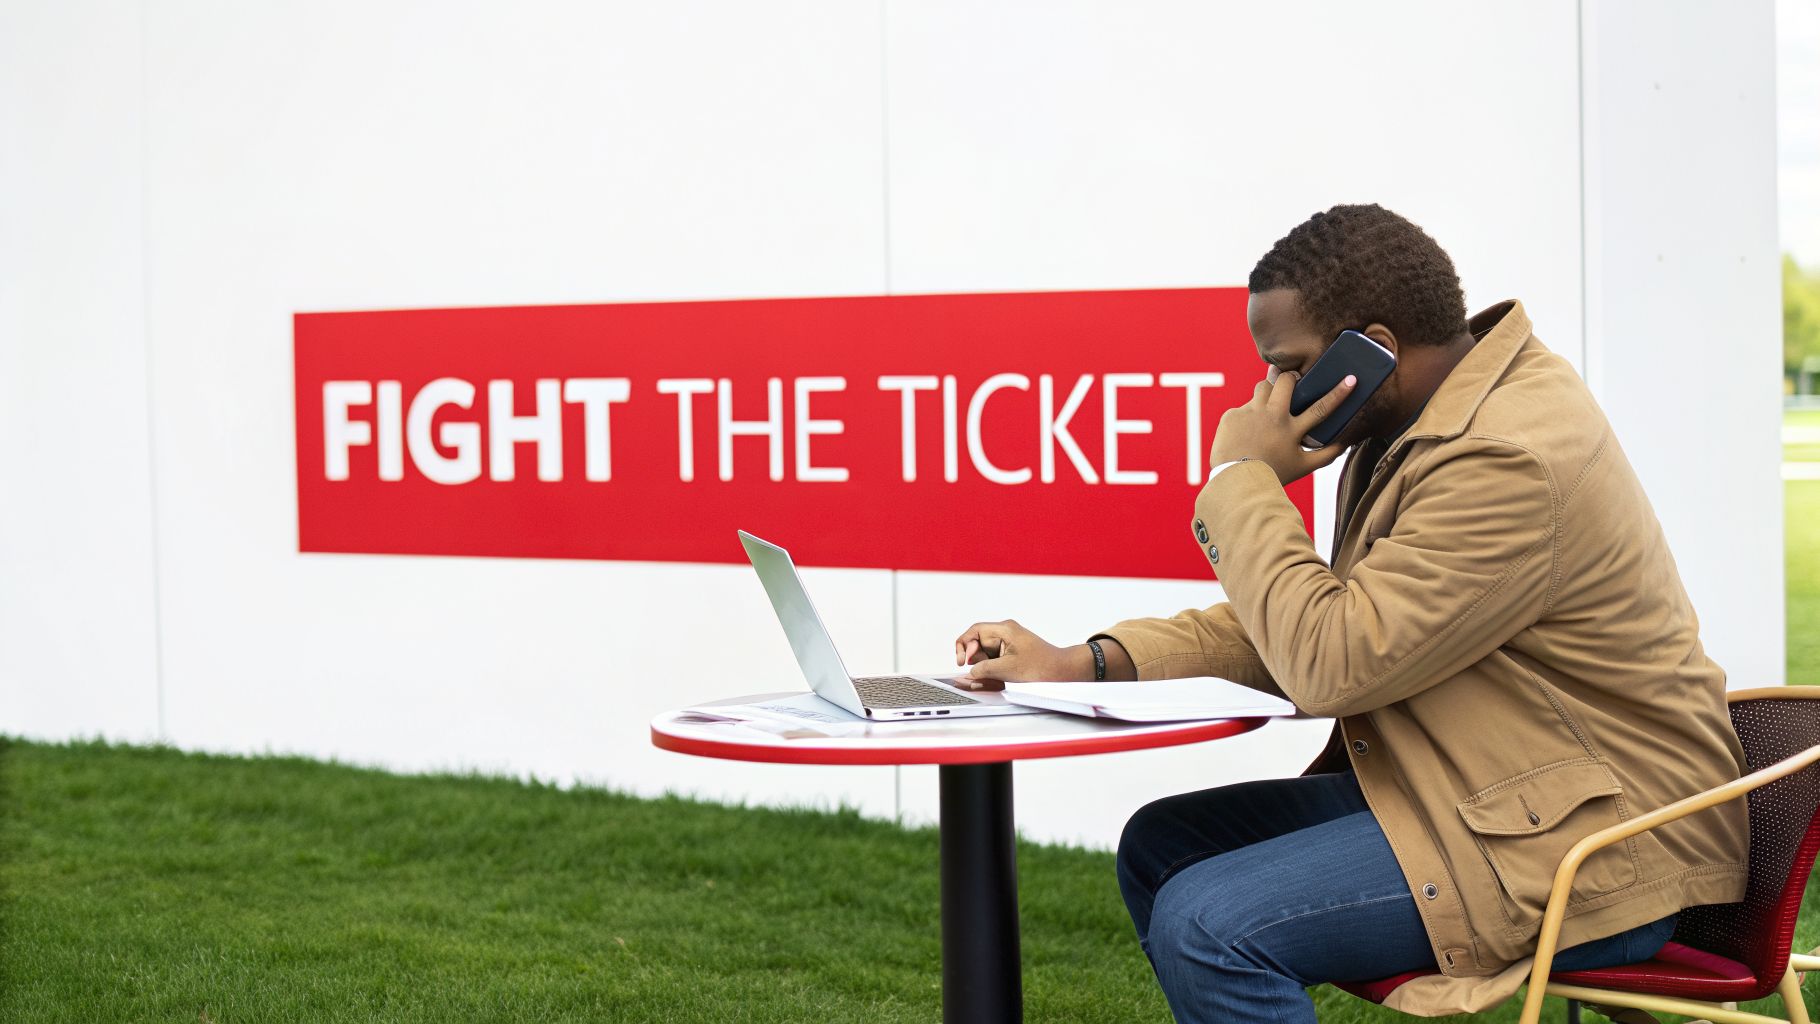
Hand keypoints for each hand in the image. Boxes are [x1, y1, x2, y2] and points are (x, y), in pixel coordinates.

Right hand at [951, 619, 1093, 688]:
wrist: (1063, 672)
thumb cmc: (1042, 667)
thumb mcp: (1007, 669)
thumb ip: (983, 669)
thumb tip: (968, 673)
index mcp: (1005, 629)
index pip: (975, 632)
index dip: (964, 646)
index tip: (961, 662)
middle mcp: (1006, 633)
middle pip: (978, 643)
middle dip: (975, 659)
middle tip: (980, 673)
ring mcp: (1009, 643)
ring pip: (985, 653)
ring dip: (984, 666)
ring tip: (995, 677)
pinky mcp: (1012, 653)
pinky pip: (994, 659)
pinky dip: (992, 669)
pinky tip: (999, 677)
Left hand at [1205, 368, 1354, 484]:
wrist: (1236, 482)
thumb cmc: (1273, 474)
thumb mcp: (1302, 467)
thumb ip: (1326, 454)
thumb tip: (1345, 443)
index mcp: (1291, 430)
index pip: (1321, 408)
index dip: (1339, 393)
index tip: (1352, 379)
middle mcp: (1272, 417)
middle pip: (1286, 382)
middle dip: (1291, 376)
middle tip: (1292, 380)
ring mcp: (1250, 414)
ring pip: (1262, 387)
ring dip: (1268, 391)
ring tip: (1268, 405)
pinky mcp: (1232, 416)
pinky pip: (1243, 408)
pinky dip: (1247, 417)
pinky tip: (1245, 432)